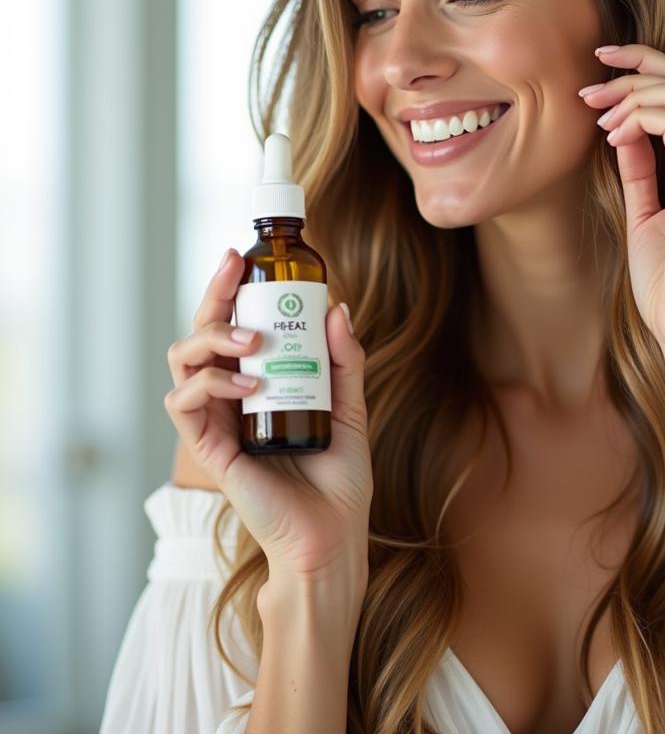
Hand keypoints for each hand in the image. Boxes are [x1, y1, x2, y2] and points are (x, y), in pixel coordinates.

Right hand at [164, 250, 372, 580]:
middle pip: (203, 332)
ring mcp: (217, 420)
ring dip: (211, 337)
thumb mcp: (350, 407)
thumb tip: (338, 308)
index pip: (236, 326)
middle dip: (214, 294)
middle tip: (235, 269)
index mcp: (260, 382)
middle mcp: (232, 396)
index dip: (233, 291)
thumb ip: (344, 360)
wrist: (331, 537)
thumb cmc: (340, 478)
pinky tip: (246, 385)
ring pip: (183, 360)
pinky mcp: (208, 448)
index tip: (246, 257)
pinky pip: (184, 403)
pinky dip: (209, 383)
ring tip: (251, 340)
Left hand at [579, 44, 664, 364]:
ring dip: (631, 93)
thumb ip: (642, 172)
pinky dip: (637, 117)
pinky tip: (612, 137)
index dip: (645, 70)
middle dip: (633, 70)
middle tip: (586, 91)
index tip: (599, 75)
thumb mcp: (648, 215)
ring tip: (597, 116)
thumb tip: (622, 135)